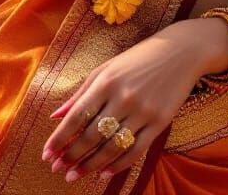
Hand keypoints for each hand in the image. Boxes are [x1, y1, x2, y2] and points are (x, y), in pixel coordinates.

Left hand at [41, 17, 227, 182]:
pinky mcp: (160, 122)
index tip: (47, 155)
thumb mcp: (107, 68)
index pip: (77, 116)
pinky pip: (135, 150)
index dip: (59, 138)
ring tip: (74, 176)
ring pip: (111, 147)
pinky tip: (103, 173)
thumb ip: (81, 93)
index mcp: (106, 81)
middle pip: (92, 135)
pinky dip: (118, 164)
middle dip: (71, 156)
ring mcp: (143, 111)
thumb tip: (56, 116)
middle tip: (57, 170)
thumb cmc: (138, 58)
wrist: (180, 51)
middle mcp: (123, 97)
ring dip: (90, 165)